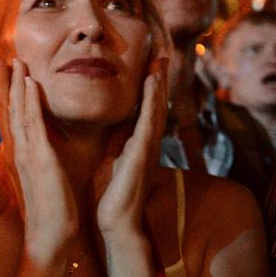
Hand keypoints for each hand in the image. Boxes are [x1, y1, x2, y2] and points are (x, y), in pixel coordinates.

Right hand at [0, 57, 77, 261]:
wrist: (51, 235)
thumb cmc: (52, 210)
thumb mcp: (47, 179)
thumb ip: (44, 161)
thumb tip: (48, 151)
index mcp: (21, 154)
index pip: (11, 117)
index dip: (6, 94)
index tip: (4, 73)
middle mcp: (18, 150)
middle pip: (7, 109)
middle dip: (3, 82)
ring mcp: (26, 153)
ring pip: (16, 111)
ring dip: (14, 84)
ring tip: (13, 60)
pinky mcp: (39, 158)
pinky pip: (32, 124)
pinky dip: (29, 102)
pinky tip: (29, 84)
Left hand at [94, 57, 168, 240]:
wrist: (118, 221)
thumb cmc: (114, 194)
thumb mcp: (116, 161)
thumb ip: (119, 145)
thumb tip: (116, 130)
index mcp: (138, 144)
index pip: (145, 111)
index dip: (150, 89)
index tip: (150, 66)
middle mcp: (147, 143)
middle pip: (156, 105)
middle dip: (159, 81)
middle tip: (161, 55)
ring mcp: (147, 147)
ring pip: (156, 109)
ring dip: (159, 85)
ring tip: (160, 62)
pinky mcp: (142, 154)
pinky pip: (148, 122)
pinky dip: (152, 101)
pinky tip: (152, 84)